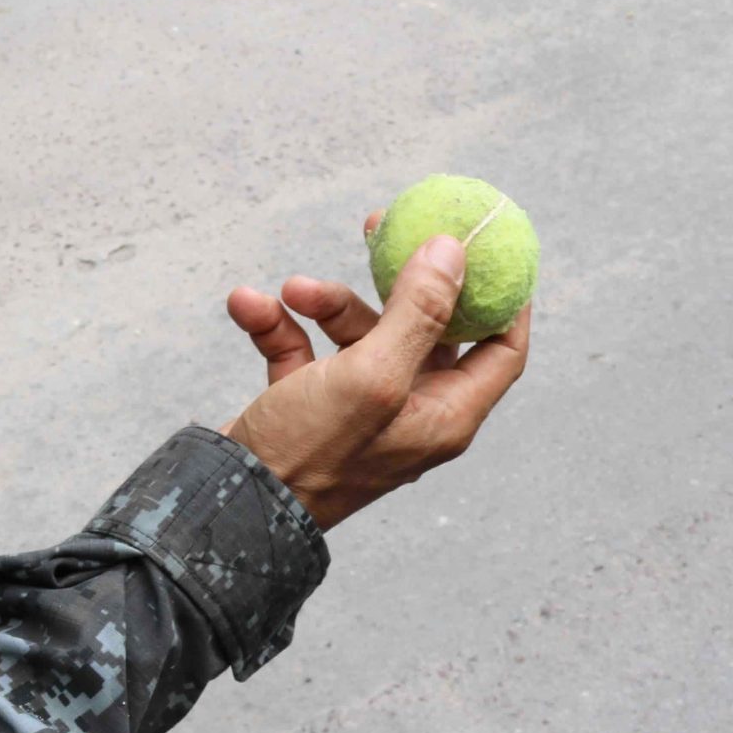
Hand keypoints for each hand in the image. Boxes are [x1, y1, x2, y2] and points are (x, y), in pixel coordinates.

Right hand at [222, 212, 529, 528]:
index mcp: (444, 415)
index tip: (489, 248)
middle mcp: (410, 412)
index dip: (503, 298)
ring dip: (324, 301)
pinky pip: (302, 348)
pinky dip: (279, 323)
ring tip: (295, 289)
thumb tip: (453, 249)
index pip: (501, 350)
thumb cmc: (310, 453)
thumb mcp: (373, 374)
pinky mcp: (308, 403)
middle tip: (384, 229)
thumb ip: (418, 311)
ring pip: (358, 332)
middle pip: (425, 328)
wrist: (229, 503)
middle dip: (399, 279)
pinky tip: (249, 305)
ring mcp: (358, 409)